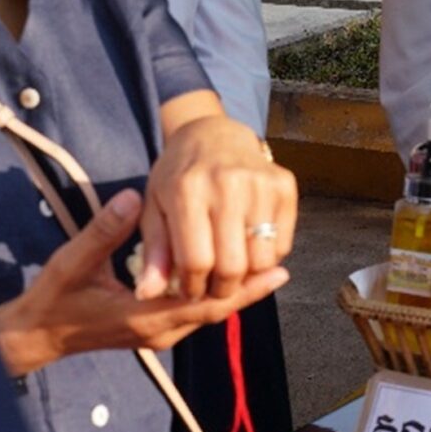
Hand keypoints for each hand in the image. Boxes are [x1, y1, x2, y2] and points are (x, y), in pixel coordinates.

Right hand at [0, 188, 287, 378]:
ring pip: (205, 315)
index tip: (275, 269)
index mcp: (145, 317)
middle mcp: (157, 332)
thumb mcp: (73, 261)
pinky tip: (224, 277)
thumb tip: (133, 199)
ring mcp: (154, 335)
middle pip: (215, 311)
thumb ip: (104, 231)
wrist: (33, 336)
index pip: (206, 303)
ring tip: (263, 269)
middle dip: (248, 291)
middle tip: (282, 267)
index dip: (243, 286)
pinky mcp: (150, 330)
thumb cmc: (52, 299)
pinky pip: (191, 315)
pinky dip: (212, 298)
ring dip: (232, 294)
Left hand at [136, 110, 297, 302]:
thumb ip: (153, 252)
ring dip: (246, 277)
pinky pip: (282, 245)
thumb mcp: (154, 209)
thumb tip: (146, 295)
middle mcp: (228, 184)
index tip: (188, 290)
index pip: (195, 262)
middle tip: (212, 287)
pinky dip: (265, 258)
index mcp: (187, 190)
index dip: (191, 287)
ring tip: (229, 269)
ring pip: (262, 261)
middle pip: (232, 267)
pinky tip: (247, 247)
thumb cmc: (178, 177)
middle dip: (221, 290)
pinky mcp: (284, 186)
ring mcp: (261, 184)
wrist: (216, 136)